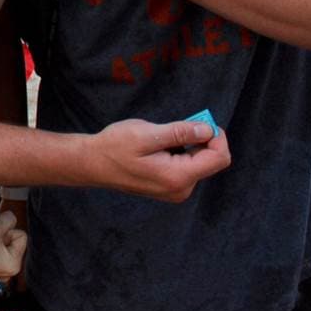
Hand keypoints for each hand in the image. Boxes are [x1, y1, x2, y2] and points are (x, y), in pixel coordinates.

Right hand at [88, 118, 231, 201]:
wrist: (92, 164)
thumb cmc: (114, 147)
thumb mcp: (146, 134)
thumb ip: (180, 133)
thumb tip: (208, 129)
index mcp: (178, 177)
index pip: (218, 158)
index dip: (216, 136)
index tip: (199, 120)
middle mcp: (182, 189)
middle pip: (211, 160)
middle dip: (200, 138)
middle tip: (174, 124)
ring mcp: (176, 191)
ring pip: (199, 162)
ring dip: (188, 145)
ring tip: (160, 138)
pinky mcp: (170, 187)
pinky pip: (187, 167)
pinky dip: (180, 152)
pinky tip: (158, 147)